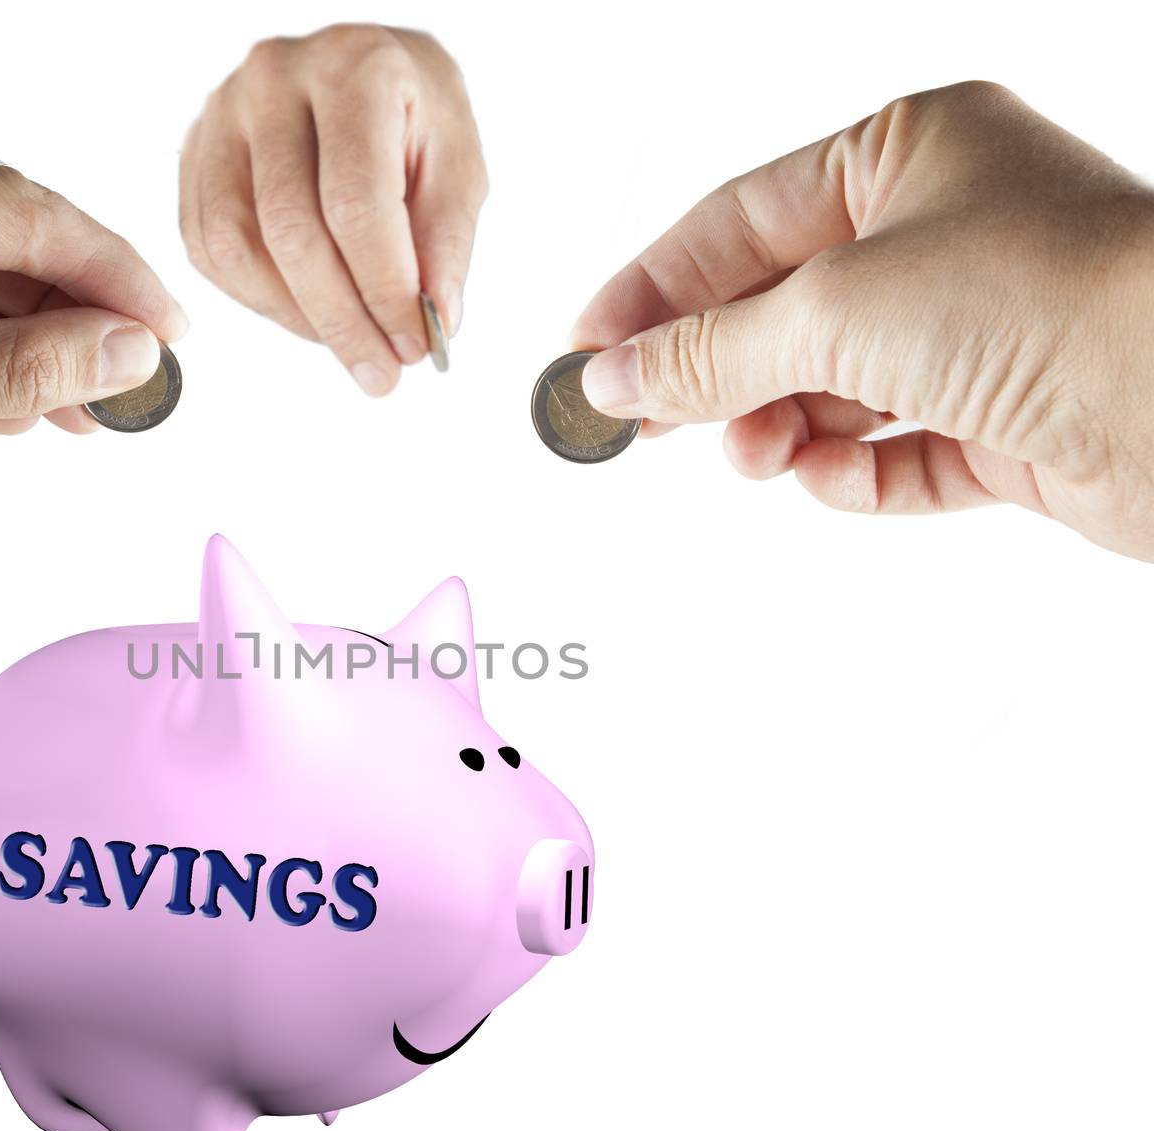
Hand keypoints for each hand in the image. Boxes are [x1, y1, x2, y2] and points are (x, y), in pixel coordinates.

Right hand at [180, 23, 486, 395]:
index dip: (384, 288)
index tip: (412, 347)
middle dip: (342, 320)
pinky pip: (210, 249)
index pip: (356, 201)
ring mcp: (222, 114)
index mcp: (355, 69)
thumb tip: (434, 319)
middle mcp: (275, 79)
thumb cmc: (414, 117)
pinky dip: (260, 300)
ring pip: (238, 246)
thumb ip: (446, 241)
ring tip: (348, 345)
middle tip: (381, 372)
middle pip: (292, 230)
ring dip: (297, 318)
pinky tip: (306, 313)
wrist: (360, 71)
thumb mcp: (458, 163)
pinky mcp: (195, 154)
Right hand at [570, 81, 1153, 562]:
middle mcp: (947, 229)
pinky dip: (855, 470)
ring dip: (779, 425)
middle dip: (714, 370)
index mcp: (910, 150)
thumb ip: (712, 350)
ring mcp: (983, 328)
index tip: (585, 349)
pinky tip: (828, 478)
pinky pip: (900, 450)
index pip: (741, 219)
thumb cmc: (1047, 298)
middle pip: (783, 307)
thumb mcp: (837, 309)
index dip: (653, 285)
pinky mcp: (1013, 418)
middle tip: (640, 424)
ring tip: (754, 455)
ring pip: (836, 385)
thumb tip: (614, 377)